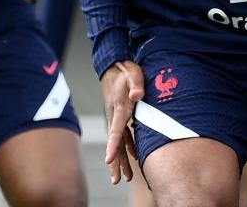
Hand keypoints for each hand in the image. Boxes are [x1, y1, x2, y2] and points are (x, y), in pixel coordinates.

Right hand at [100, 60, 144, 184]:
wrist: (115, 65)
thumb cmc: (125, 70)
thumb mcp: (133, 74)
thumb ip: (136, 84)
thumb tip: (137, 95)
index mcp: (119, 109)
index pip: (115, 131)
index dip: (112, 147)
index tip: (108, 161)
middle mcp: (116, 116)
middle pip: (114, 143)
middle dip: (115, 163)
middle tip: (116, 181)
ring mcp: (117, 117)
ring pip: (119, 142)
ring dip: (121, 160)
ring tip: (126, 177)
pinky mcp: (122, 115)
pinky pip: (123, 136)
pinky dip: (127, 148)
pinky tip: (133, 157)